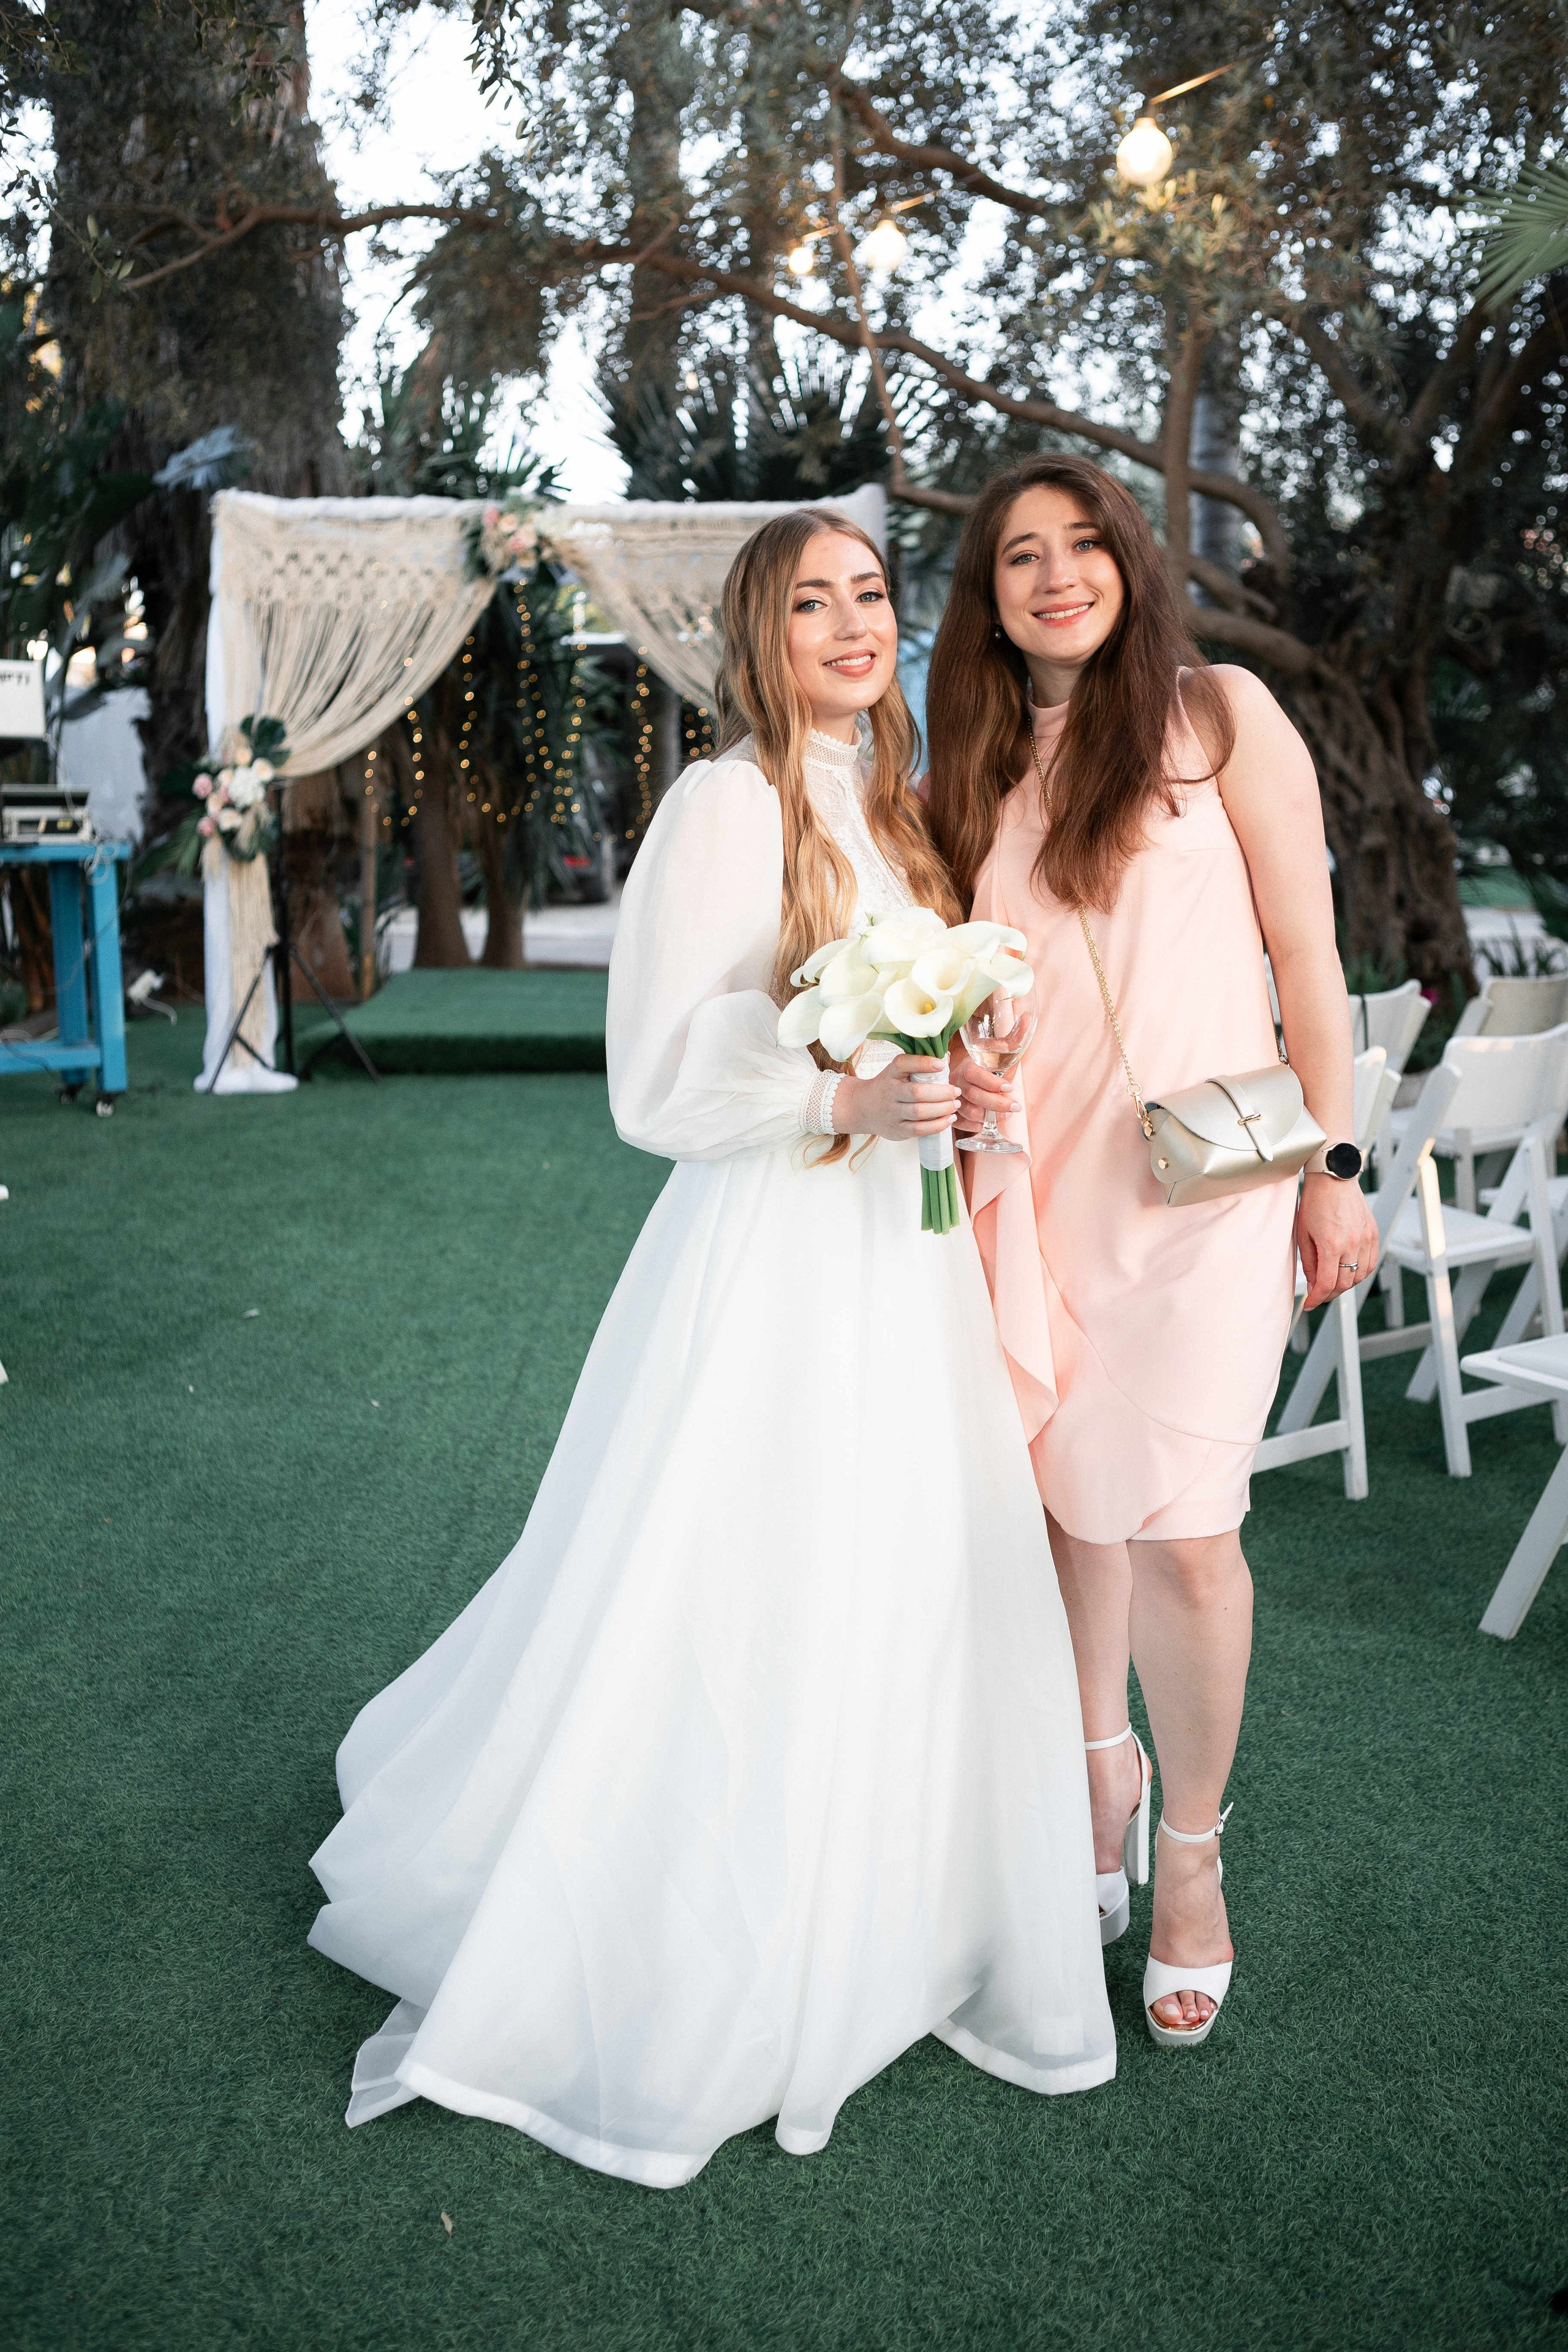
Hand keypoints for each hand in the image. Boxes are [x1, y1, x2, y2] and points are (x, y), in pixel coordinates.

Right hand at [834, 1053, 958, 1141]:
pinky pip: (919, 1130)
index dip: (923, 1063)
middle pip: (916, 1092)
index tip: (941, 1065)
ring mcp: (892, 1113)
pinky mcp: (897, 1130)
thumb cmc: (888, 1087)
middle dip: (941, 1092)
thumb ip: (917, 1066)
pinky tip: (948, 1120)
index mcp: (890, 1074)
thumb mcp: (896, 1073)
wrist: (863, 1108)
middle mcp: (889, 1092)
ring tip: (955, 1105)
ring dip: (942, 1109)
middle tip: (956, 1091)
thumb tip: (945, 1058)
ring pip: (919, 1112)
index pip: (903, 1064)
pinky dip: (937, 1125)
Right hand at [951, 1040, 1018, 1133]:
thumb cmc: (987, 1065)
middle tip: (1015, 1107)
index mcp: (967, 1066)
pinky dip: (975, 1126)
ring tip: (1005, 1115)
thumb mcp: (1000, 1051)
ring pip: (968, 1112)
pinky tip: (987, 1122)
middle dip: (997, 1104)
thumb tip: (1027, 1017)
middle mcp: (956, 1082)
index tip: (1010, 1088)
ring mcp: (951, 1097)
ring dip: (988, 1116)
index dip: (992, 1083)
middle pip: (975, 1096)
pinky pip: (961, 1124)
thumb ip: (1014, 1036)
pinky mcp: (949, 1112)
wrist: (967, 1076)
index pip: (976, 1074)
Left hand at [1296, 1171, 1378, 1310]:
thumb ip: (1309, 1262)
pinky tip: (1348, 1270)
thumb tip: (1314, 1284)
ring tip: (1332, 1281)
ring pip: (1360, 1276)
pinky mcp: (1373, 1233)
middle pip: (1345, 1284)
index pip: (1327, 1284)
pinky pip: (1370, 1262)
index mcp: (1331, 1244)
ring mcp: (1366, 1238)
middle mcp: (1353, 1243)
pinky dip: (1360, 1271)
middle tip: (1318, 1294)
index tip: (1309, 1304)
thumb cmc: (1314, 1202)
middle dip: (1330, 1294)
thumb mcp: (1303, 1234)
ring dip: (1346, 1284)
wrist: (1334, 1177)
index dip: (1317, 1298)